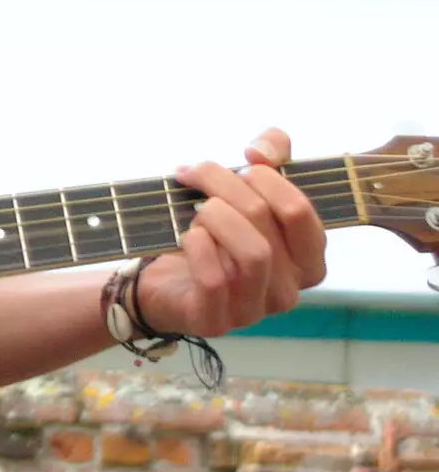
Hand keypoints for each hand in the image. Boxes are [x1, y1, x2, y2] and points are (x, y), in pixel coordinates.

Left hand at [135, 128, 327, 338]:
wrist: (165, 281)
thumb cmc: (216, 232)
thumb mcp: (247, 190)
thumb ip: (271, 157)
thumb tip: (263, 151)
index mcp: (306, 259)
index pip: (299, 211)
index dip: (267, 176)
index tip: (241, 161)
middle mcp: (289, 289)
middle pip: (266, 220)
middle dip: (225, 184)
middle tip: (196, 173)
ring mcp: (255, 309)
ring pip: (252, 253)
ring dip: (215, 216)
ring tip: (196, 211)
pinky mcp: (217, 320)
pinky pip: (216, 280)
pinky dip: (198, 247)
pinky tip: (189, 236)